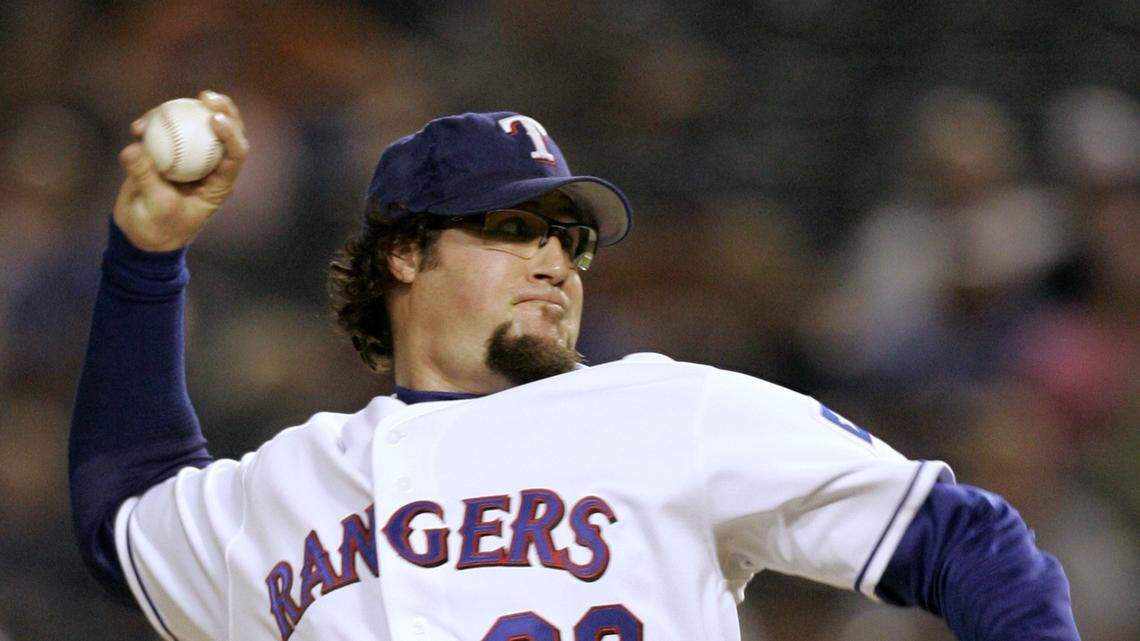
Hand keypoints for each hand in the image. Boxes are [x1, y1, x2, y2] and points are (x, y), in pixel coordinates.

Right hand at [112, 90, 248, 251]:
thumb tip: (134, 148)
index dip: (231, 133)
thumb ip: (147, 177)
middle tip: (205, 96)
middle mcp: (208, 166)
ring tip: (162, 109)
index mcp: (220, 183)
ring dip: (182, 112)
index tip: (214, 118)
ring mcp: (188, 158)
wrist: (140, 235)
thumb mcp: (157, 207)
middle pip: (223, 132)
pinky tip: (139, 125)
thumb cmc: (158, 229)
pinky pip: (164, 132)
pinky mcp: (166, 154)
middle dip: (221, 109)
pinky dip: (153, 125)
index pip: (235, 154)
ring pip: (194, 126)